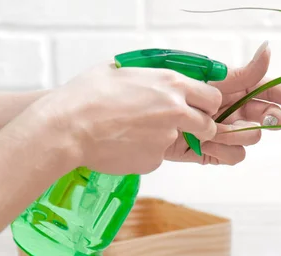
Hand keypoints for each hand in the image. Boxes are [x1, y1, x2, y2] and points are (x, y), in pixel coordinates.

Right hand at [32, 63, 221, 174]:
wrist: (68, 128)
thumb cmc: (88, 95)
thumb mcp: (121, 70)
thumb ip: (148, 75)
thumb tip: (156, 77)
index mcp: (171, 84)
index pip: (212, 98)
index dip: (207, 106)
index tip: (199, 109)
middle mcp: (176, 111)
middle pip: (208, 126)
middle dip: (200, 129)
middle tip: (182, 128)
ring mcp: (166, 138)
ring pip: (178, 141)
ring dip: (165, 139)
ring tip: (134, 131)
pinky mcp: (155, 160)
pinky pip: (157, 156)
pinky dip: (145, 152)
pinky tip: (122, 143)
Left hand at [165, 41, 280, 164]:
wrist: (151, 119)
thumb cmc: (178, 93)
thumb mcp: (214, 80)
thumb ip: (246, 72)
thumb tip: (269, 50)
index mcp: (240, 90)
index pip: (275, 94)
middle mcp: (238, 112)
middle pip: (268, 119)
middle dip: (264, 120)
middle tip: (250, 117)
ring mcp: (230, 134)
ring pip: (252, 140)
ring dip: (235, 134)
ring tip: (211, 128)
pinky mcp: (218, 153)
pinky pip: (235, 157)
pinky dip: (221, 151)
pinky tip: (204, 143)